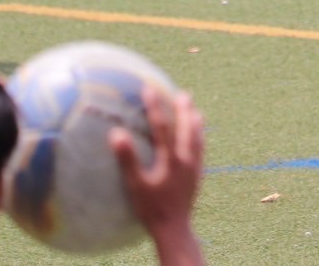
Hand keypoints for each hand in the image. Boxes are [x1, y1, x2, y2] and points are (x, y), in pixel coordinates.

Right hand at [111, 88, 203, 257]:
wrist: (175, 229)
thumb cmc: (151, 209)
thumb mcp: (136, 186)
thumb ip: (127, 159)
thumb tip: (116, 134)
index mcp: (171, 159)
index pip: (162, 126)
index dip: (155, 106)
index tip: (148, 89)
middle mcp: (186, 160)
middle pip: (188, 128)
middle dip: (184, 109)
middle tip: (182, 93)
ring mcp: (195, 168)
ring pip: (199, 138)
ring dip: (196, 122)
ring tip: (195, 110)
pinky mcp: (198, 177)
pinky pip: (202, 151)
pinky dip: (200, 139)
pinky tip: (198, 139)